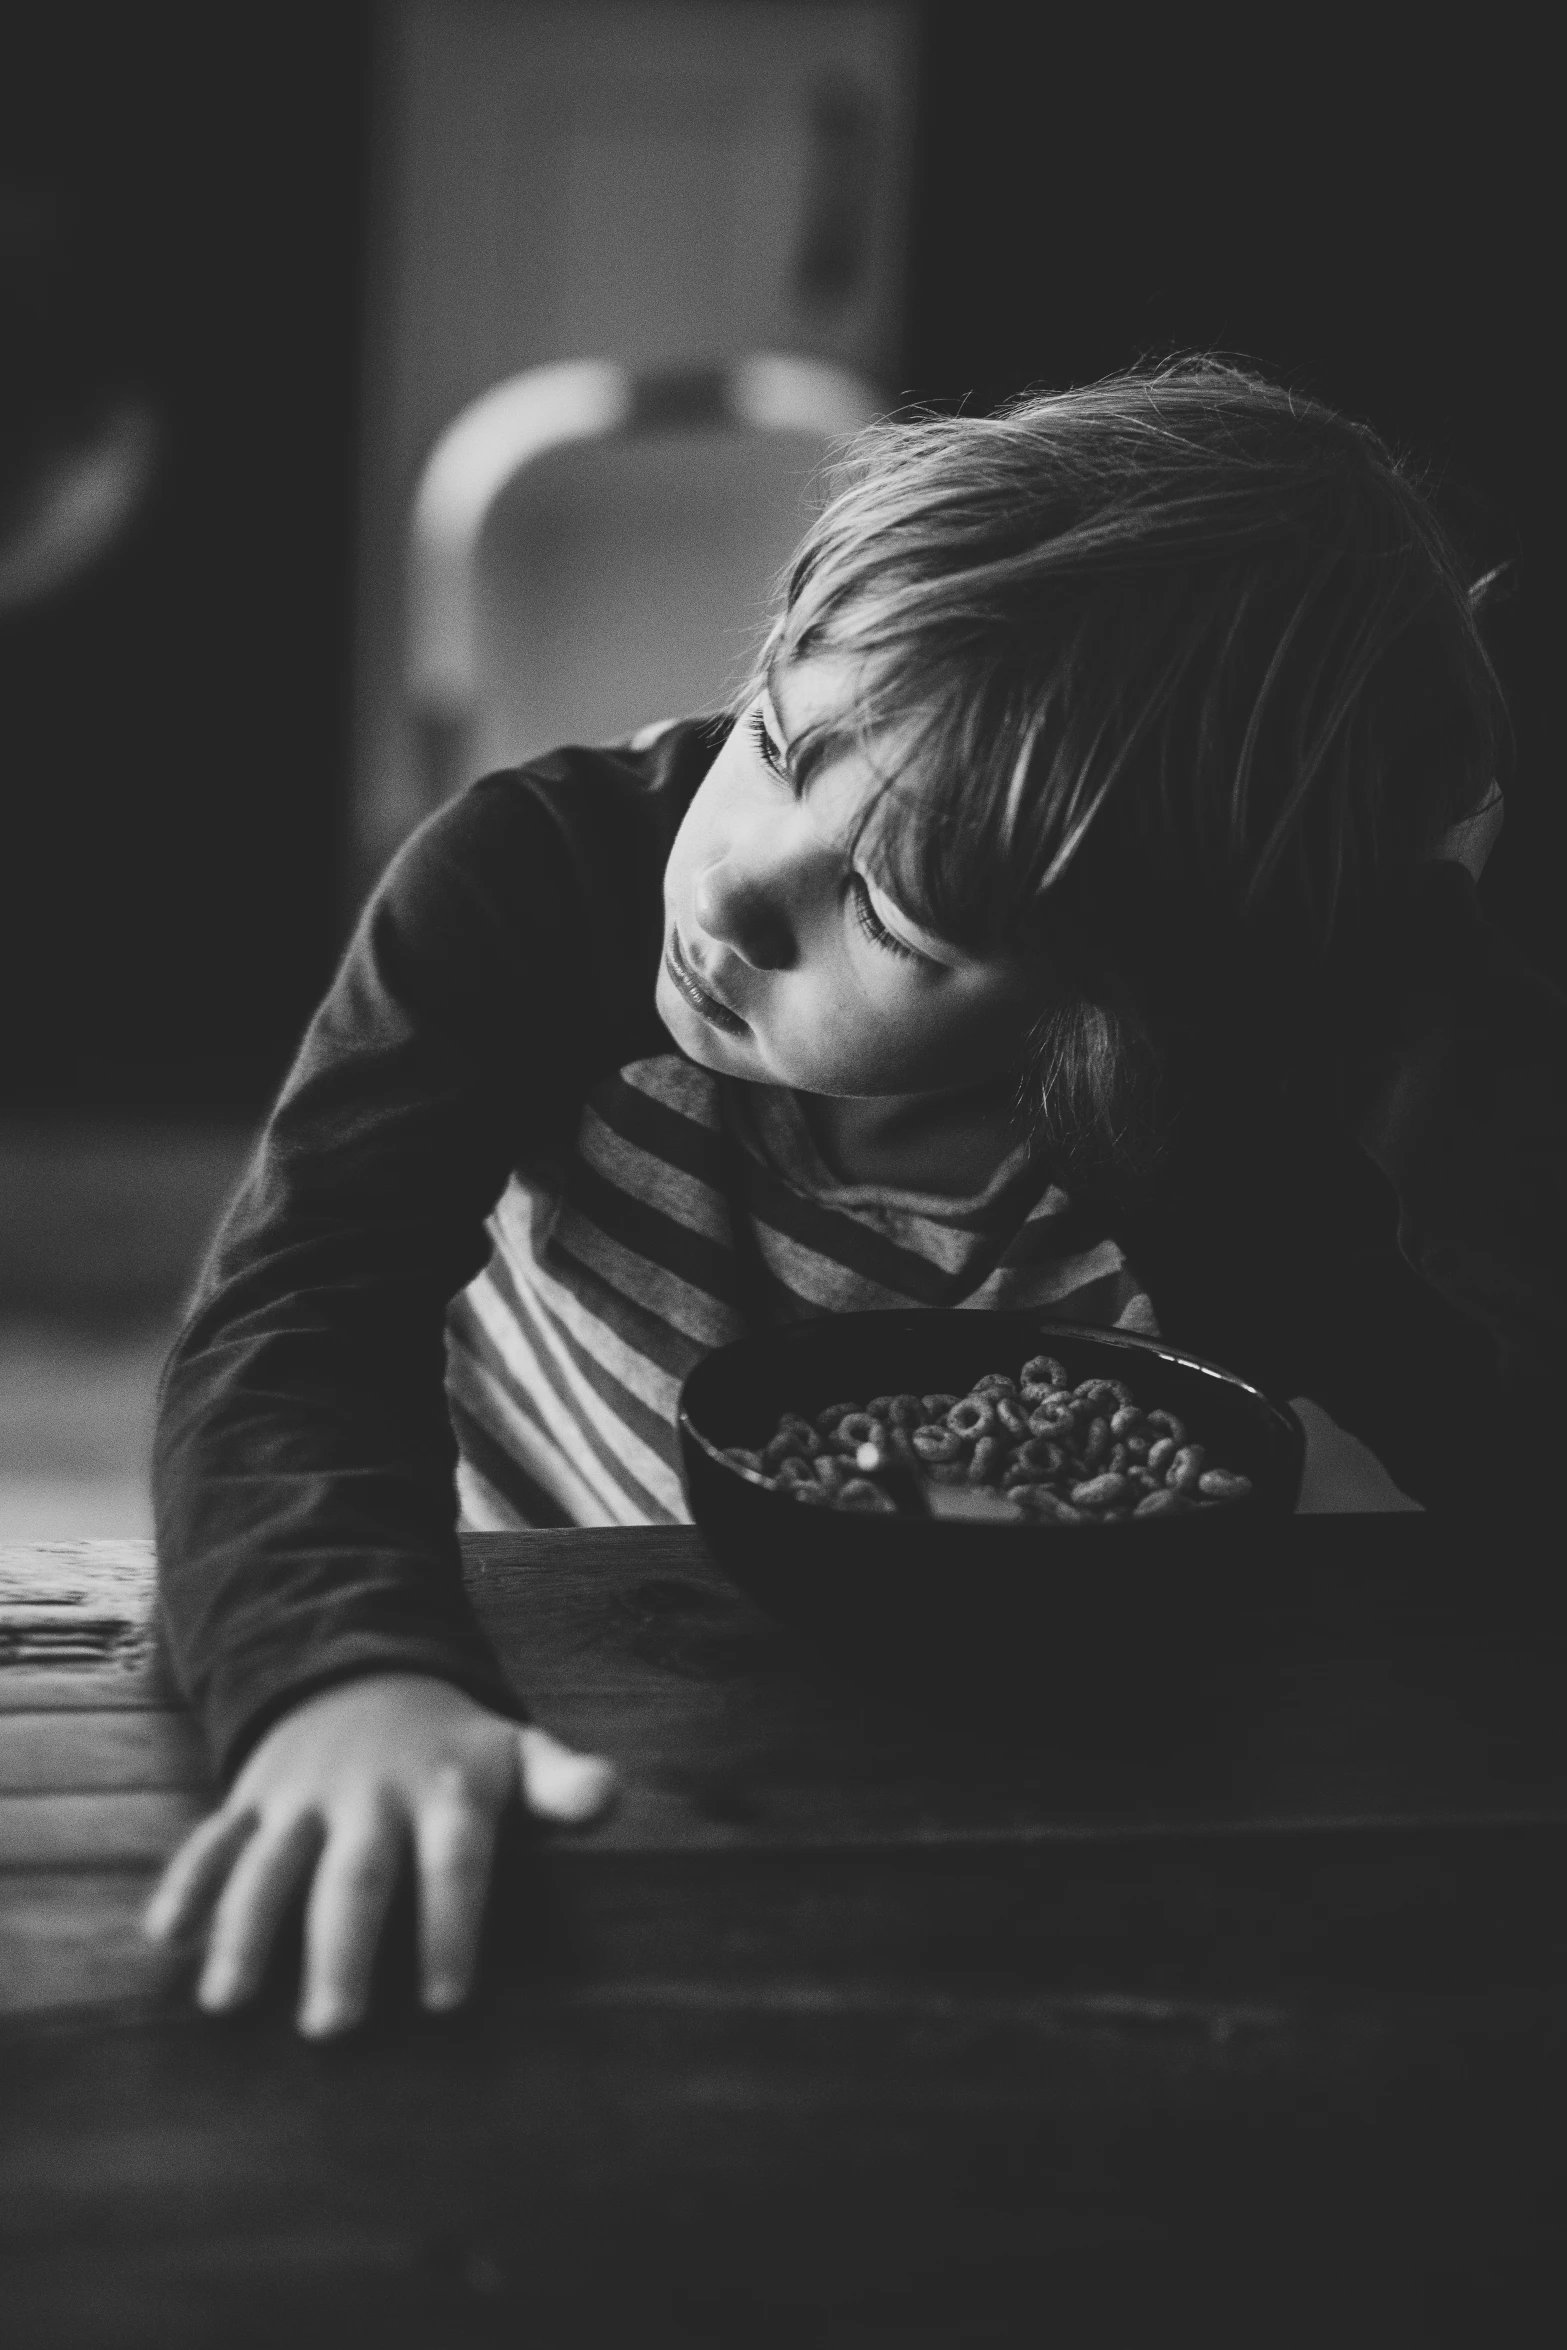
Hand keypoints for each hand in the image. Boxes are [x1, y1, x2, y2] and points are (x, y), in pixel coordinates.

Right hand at [141, 1674, 615, 2037]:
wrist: (365, 1670)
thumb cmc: (458, 1748)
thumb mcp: (519, 1752)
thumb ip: (564, 1786)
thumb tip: (612, 1798)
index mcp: (447, 1793)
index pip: (455, 1861)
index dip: (454, 1924)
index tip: (447, 1999)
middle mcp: (372, 1796)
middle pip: (358, 1874)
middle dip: (343, 1947)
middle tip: (333, 2029)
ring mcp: (306, 1796)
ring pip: (273, 1862)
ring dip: (248, 1927)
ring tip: (229, 2002)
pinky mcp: (255, 1798)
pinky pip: (216, 1837)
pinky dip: (188, 1880)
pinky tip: (165, 1935)